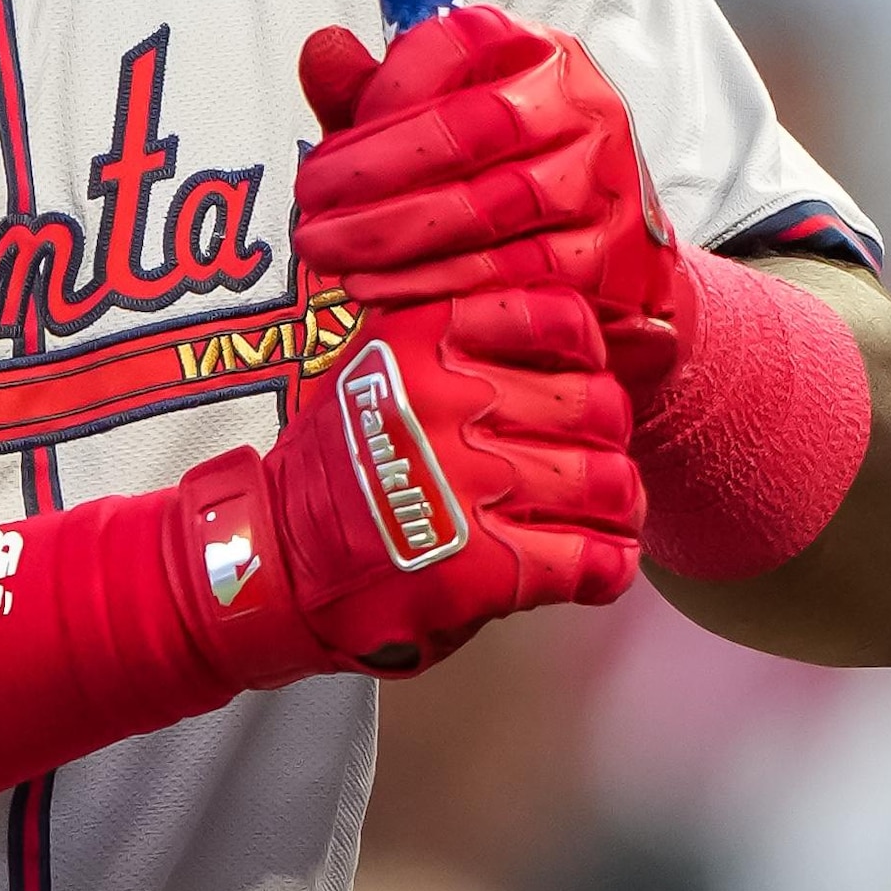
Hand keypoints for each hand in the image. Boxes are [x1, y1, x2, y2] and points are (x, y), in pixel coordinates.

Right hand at [174, 284, 640, 680]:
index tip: (581, 380)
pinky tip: (595, 570)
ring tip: (603, 519)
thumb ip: (455, 345)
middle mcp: (449, 403)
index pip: (561, 321)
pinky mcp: (483, 568)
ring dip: (618, 508)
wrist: (272, 563)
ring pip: (608, 483)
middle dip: (607, 439)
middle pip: (599, 406)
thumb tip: (565, 343)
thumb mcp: (378, 367)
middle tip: (593, 459)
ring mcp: (467, 487)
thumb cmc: (337, 470)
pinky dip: (608, 569)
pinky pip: (592, 561)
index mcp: (425, 341)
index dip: (589, 357)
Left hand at [296, 3, 681, 398]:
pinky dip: (432, 282)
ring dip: (392, 232)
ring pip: (489, 204)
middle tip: (311, 199)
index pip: (461, 41)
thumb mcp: (443, 119)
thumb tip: (323, 50)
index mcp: (536, 53)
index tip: (336, 130)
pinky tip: (378, 286)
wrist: (611, 253)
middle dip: (375, 168)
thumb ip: (379, 91)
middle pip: (473, 127)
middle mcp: (577, 106)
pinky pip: (509, 272)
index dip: (388, 85)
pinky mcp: (604, 255)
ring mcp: (598, 180)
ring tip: (328, 248)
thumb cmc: (516, 173)